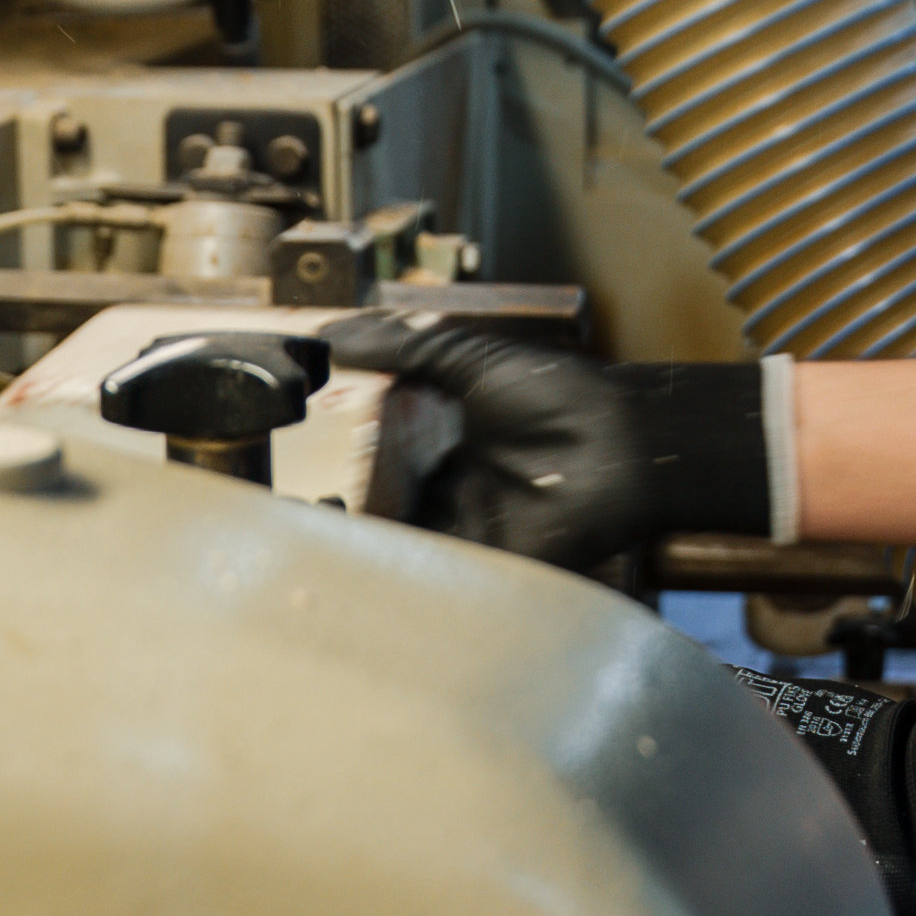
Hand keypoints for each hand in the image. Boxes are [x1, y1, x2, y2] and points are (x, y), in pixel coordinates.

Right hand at [328, 321, 766, 569]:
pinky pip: (437, 585)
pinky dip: (403, 585)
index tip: (289, 474)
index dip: (334, 475)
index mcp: (444, 449)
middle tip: (289, 521)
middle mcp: (450, 495)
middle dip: (337, 525)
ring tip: (308, 553)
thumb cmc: (562, 395)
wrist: (626, 441)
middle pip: (380, 519)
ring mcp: (469, 534)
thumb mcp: (472, 360)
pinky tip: (362, 579)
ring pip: (400, 556)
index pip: (375, 470)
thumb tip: (333, 330)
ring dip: (361, 558)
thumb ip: (406, 346)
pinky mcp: (490, 569)